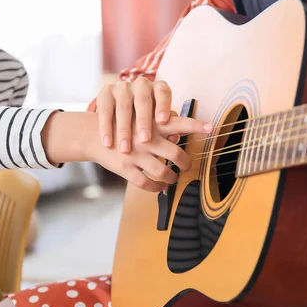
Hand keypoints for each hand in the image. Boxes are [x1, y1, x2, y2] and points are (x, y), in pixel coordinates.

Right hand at [87, 114, 211, 191]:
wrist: (94, 135)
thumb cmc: (123, 126)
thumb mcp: (141, 119)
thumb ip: (160, 126)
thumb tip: (177, 135)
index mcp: (152, 123)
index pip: (179, 122)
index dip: (196, 126)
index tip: (212, 128)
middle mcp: (145, 138)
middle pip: (175, 153)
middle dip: (185, 163)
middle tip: (188, 165)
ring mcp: (135, 154)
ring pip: (162, 172)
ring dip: (171, 178)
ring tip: (173, 178)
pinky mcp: (125, 168)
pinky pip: (146, 183)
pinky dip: (156, 187)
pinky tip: (160, 186)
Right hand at [96, 77, 176, 152]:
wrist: (120, 118)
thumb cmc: (148, 122)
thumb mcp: (160, 123)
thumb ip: (168, 129)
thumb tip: (175, 138)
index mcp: (159, 89)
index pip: (163, 92)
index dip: (163, 105)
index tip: (163, 121)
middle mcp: (141, 85)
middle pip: (143, 101)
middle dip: (144, 121)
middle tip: (145, 140)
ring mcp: (122, 88)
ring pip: (123, 107)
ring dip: (124, 129)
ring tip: (125, 149)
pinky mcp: (106, 93)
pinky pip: (104, 110)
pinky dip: (106, 128)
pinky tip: (108, 143)